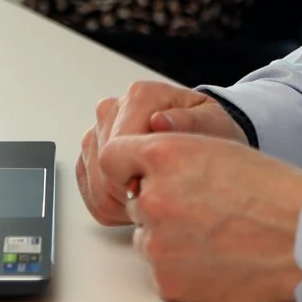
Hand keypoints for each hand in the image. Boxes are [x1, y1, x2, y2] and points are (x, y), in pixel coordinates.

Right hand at [76, 81, 248, 225]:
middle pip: (104, 166)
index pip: (119, 146)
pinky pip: (89, 191)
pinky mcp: (90, 155)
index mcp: (140, 96)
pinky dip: (112, 205)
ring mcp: (97, 132)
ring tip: (153, 198)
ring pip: (94, 183)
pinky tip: (137, 201)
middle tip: (162, 197)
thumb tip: (160, 121)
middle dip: (132, 193)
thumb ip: (189, 123)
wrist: (199, 137)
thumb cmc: (207, 132)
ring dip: (122, 202)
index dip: (139, 176)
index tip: (162, 187)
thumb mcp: (213, 125)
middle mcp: (112, 109)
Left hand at [102, 131, 301, 301]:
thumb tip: (138, 173)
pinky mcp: (167, 280)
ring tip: (216, 232)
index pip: (112, 157)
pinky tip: (216, 255)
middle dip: (158, 203)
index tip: (140, 173)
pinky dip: (182, 266)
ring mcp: (157, 242)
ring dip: (169, 236)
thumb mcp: (216, 149)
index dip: (129, 165)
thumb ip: (169, 156)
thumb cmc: (273, 193)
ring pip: (146, 236)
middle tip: (202, 208)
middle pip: (133, 199)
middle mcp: (153, 196)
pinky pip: (161, 269)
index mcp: (164, 154)